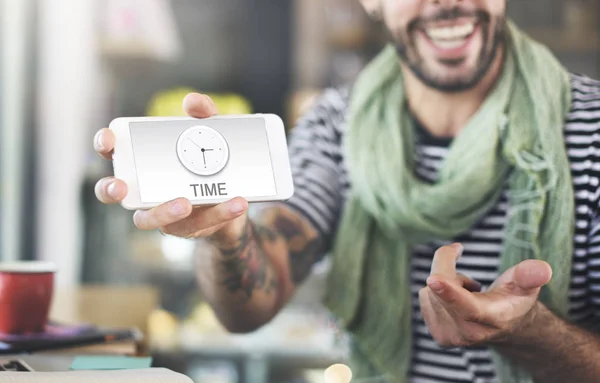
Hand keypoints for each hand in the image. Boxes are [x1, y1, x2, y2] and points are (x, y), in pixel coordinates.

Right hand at [93, 93, 247, 244]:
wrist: (236, 194)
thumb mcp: (212, 132)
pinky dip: (219, 213)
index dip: (104, 144)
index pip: (112, 151)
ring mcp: (161, 211)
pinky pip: (198, 224)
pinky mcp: (187, 227)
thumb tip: (192, 101)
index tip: (109, 140)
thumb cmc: (211, 159)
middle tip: (121, 187)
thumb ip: (204, 114)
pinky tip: (236, 203)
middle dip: (110, 189)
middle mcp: (143, 188)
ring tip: (186, 202)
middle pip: (111, 192)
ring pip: (147, 219)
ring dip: (162, 212)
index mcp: (142, 160)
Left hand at [419, 243, 552, 347]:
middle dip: (448, 266)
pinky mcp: (437, 335)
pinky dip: (437, 291)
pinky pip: (425, 297)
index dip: (449, 291)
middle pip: (440, 287)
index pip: (467, 306)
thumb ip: (530, 276)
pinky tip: (456, 299)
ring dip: (445, 281)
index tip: (433, 279)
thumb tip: (542, 269)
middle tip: (466, 266)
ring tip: (468, 291)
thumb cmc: (514, 299)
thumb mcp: (526, 284)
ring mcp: (450, 337)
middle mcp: (468, 333)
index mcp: (492, 319)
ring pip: (430, 290)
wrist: (506, 326)